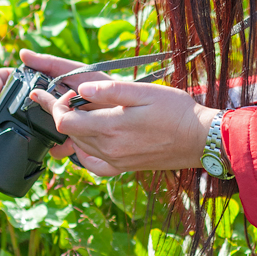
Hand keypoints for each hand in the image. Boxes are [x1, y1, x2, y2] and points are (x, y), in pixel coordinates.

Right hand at [0, 49, 112, 162]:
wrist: (130, 111)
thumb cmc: (103, 87)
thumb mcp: (77, 72)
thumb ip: (51, 64)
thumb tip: (22, 54)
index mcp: (45, 86)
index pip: (8, 82)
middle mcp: (46, 107)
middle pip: (15, 108)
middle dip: (10, 107)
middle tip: (16, 101)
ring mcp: (55, 126)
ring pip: (34, 130)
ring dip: (38, 129)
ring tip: (52, 119)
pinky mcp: (69, 143)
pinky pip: (54, 149)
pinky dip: (57, 147)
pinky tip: (64, 143)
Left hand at [29, 79, 218, 176]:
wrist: (201, 139)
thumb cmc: (176, 111)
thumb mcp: (145, 91)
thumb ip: (111, 89)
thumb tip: (80, 87)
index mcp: (111, 127)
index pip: (64, 120)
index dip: (55, 104)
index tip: (58, 91)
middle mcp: (109, 149)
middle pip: (68, 134)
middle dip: (60, 114)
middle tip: (58, 96)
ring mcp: (115, 161)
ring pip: (79, 146)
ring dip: (73, 129)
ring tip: (74, 111)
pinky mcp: (123, 167)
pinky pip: (93, 163)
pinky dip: (85, 151)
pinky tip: (90, 138)